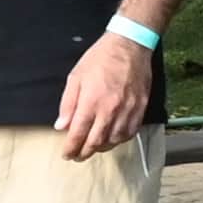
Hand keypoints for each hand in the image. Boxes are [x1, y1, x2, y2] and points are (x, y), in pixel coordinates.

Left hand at [53, 33, 158, 160]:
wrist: (129, 46)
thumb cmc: (100, 59)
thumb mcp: (75, 78)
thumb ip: (68, 104)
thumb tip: (61, 126)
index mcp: (91, 102)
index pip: (78, 134)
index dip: (71, 147)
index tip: (66, 154)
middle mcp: (110, 110)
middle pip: (96, 141)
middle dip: (84, 152)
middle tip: (77, 156)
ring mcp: (128, 110)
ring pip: (114, 140)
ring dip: (102, 148)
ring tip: (93, 148)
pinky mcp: (140, 108)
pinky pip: (130, 132)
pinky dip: (120, 140)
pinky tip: (112, 139)